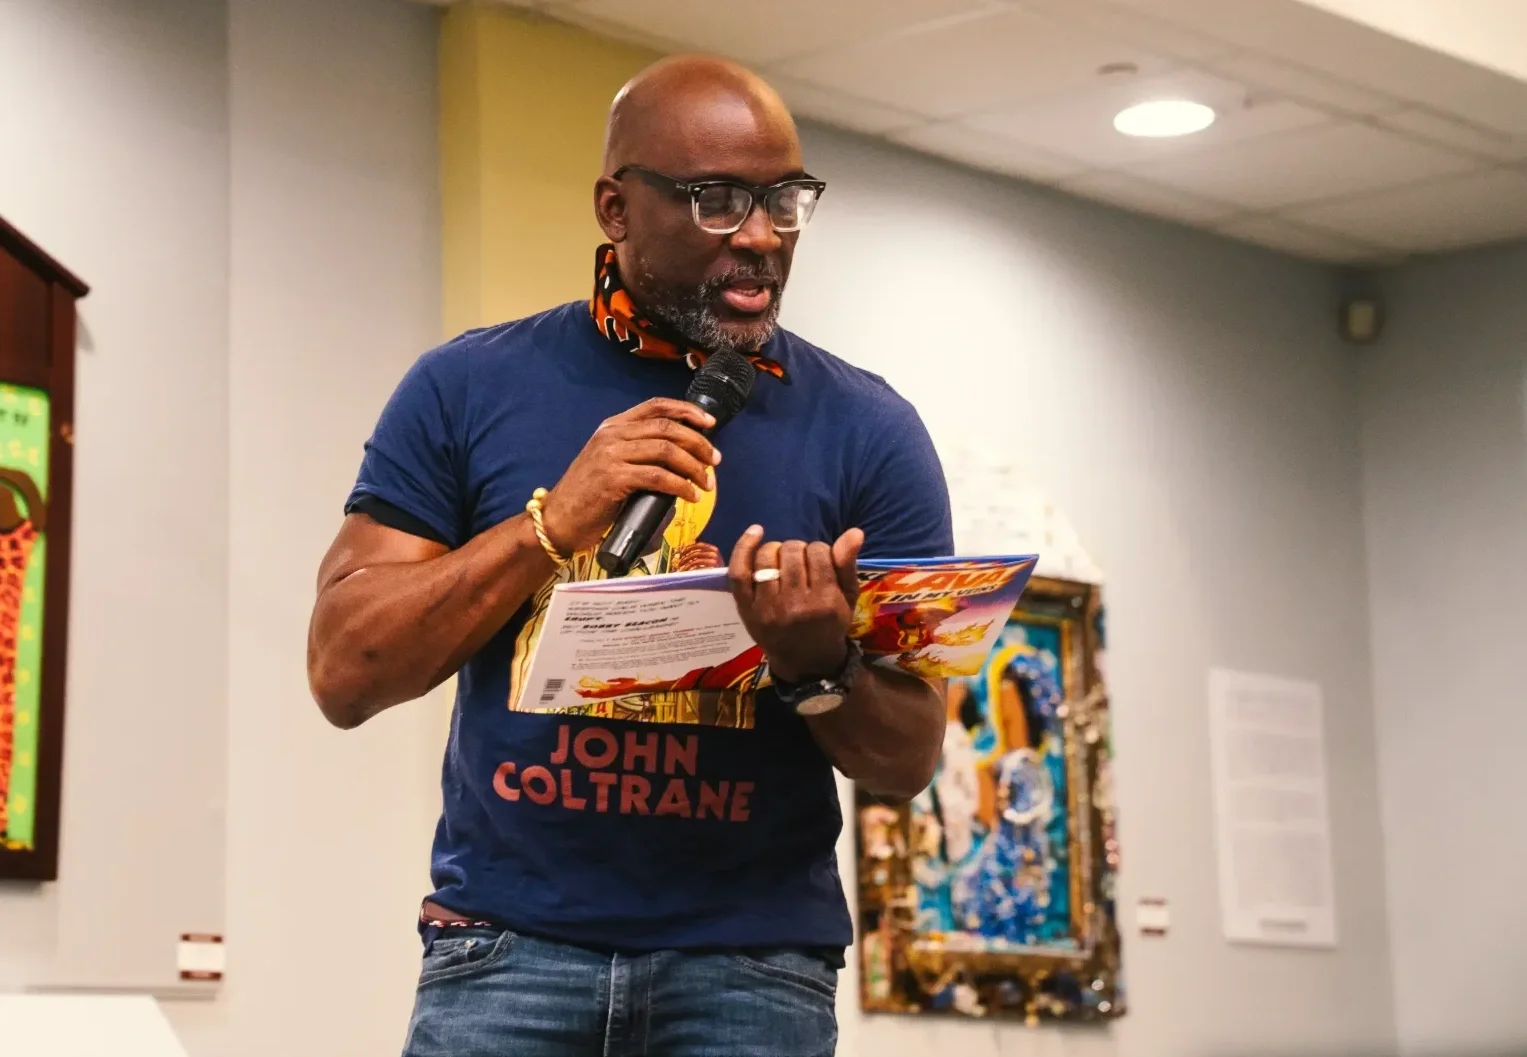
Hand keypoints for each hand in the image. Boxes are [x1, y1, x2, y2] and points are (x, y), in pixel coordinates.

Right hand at [540, 398, 720, 552]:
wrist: (559, 520)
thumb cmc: (589, 496)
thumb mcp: (610, 462)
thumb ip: (638, 452)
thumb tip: (681, 458)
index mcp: (613, 426)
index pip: (656, 406)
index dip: (687, 411)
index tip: (709, 423)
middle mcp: (612, 435)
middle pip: (667, 428)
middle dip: (698, 443)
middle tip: (715, 461)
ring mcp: (611, 455)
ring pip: (666, 451)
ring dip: (694, 467)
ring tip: (706, 483)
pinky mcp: (613, 478)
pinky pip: (658, 477)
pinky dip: (680, 486)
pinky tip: (690, 495)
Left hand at [728, 525, 863, 683]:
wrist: (805, 661)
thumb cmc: (829, 625)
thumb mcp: (847, 598)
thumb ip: (847, 565)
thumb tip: (855, 531)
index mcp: (825, 602)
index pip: (819, 552)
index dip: (820, 550)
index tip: (819, 561)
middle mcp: (795, 605)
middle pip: (793, 551)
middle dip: (799, 550)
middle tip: (801, 564)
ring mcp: (768, 607)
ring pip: (768, 556)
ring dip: (777, 549)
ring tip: (783, 560)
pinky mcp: (747, 609)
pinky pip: (740, 571)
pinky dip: (745, 547)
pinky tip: (756, 532)